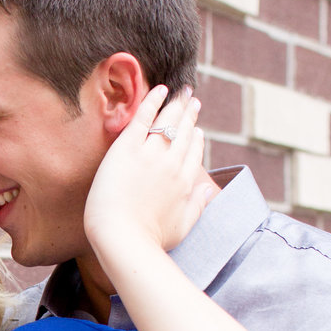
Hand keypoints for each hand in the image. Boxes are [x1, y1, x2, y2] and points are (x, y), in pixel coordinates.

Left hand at [83, 85, 211, 262]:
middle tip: (192, 101)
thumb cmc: (149, 240)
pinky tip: (160, 90)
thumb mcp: (183, 226)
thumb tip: (208, 191)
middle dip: (190, 115)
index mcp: (185, 182)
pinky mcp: (127, 148)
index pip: (194, 152)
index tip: (197, 130)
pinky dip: (153, 101)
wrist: (123, 237)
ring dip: (177, 105)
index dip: (196, 138)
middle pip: (185, 132)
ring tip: (182, 92)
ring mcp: (151, 154)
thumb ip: (198, 206)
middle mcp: (172, 164)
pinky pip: (144, 117)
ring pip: (168, 122)